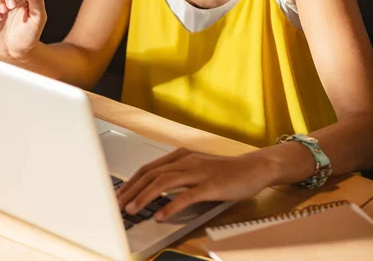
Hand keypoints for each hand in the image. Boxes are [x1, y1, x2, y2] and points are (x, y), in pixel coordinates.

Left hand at [117, 147, 275, 220]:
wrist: (253, 168)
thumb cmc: (224, 171)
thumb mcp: (196, 168)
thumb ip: (177, 175)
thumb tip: (153, 191)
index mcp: (181, 155)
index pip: (149, 168)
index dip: (131, 182)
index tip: (119, 194)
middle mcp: (186, 160)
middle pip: (152, 173)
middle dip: (132, 190)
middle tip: (119, 204)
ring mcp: (198, 171)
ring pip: (164, 181)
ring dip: (145, 196)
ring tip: (133, 210)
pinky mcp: (211, 185)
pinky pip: (187, 196)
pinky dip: (171, 206)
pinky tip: (161, 216)